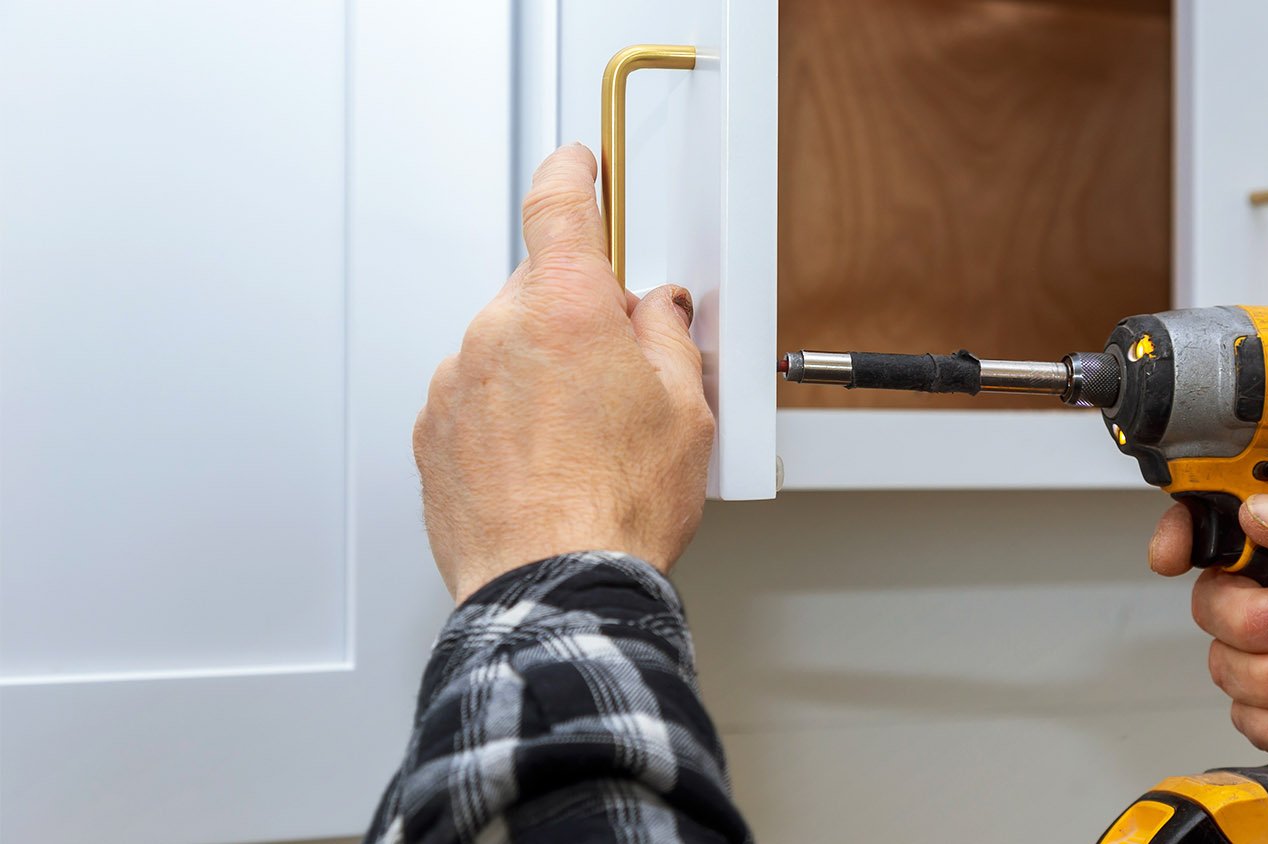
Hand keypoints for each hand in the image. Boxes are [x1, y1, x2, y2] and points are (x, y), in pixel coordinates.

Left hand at [414, 144, 714, 603]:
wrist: (555, 589)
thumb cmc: (615, 511)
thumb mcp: (685, 411)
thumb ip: (668, 337)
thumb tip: (658, 312)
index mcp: (566, 308)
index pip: (560, 205)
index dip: (572, 174)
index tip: (576, 163)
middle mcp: (499, 332)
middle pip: (540, 289)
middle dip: (579, 317)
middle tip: (620, 378)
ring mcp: (458, 382)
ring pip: (507, 346)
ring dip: (540, 371)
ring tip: (582, 442)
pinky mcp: (434, 431)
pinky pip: (476, 396)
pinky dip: (506, 414)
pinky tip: (546, 462)